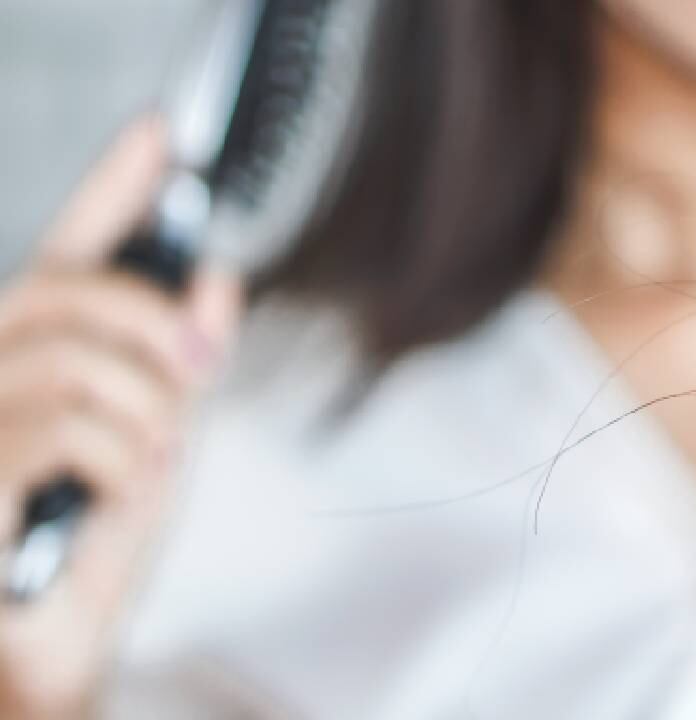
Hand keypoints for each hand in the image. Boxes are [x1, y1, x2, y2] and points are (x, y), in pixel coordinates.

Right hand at [0, 118, 240, 717]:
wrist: (46, 657)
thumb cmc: (91, 560)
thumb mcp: (161, 446)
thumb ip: (179, 366)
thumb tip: (217, 279)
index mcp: (31, 366)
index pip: (64, 256)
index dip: (110, 192)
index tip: (159, 138)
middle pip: (60, 289)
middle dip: (150, 315)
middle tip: (201, 363)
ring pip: (69, 359)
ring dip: (145, 408)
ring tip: (155, 461)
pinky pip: (60, 427)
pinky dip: (124, 456)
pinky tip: (126, 489)